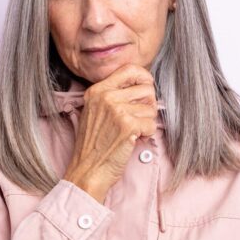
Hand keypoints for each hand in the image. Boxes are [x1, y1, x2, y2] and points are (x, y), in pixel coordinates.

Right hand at [63, 63, 158, 201]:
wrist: (87, 170)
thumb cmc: (94, 145)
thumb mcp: (95, 112)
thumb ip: (114, 96)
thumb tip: (144, 86)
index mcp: (97, 90)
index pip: (130, 69)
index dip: (144, 78)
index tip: (146, 89)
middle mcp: (106, 96)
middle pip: (146, 88)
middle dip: (149, 105)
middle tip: (139, 118)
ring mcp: (117, 110)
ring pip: (151, 108)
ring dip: (147, 122)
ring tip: (133, 131)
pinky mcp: (127, 125)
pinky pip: (152, 123)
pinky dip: (147, 134)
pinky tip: (134, 139)